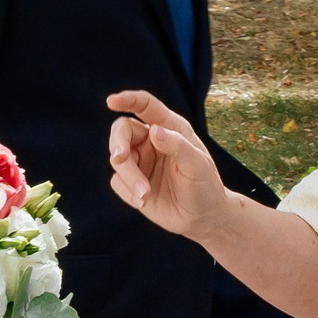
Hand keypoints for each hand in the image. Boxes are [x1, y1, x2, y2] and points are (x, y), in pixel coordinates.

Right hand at [108, 91, 230, 240]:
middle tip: (119, 157)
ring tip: (144, 195)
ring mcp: (140, 161)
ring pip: (118, 159)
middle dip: (118, 143)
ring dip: (129, 176)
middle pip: (122, 130)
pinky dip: (127, 191)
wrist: (203, 218)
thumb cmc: (205, 186)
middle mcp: (151, 141)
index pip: (146, 106)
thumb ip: (178, 146)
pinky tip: (143, 201)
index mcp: (170, 128)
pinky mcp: (132, 182)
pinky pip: (117, 181)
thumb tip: (155, 131)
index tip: (111, 101)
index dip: (128, 100)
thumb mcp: (198, 165)